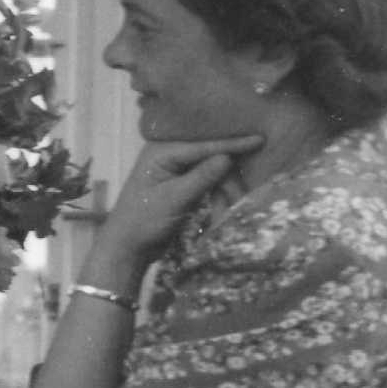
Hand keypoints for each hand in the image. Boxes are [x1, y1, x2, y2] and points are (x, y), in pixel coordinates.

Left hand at [93, 135, 263, 280]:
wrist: (128, 248)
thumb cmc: (144, 221)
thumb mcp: (174, 199)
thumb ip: (201, 177)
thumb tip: (228, 157)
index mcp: (161, 151)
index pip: (202, 144)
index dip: (231, 143)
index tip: (259, 139)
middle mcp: (169, 155)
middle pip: (211, 156)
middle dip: (228, 177)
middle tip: (240, 196)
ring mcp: (177, 170)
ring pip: (213, 172)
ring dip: (224, 191)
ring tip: (229, 210)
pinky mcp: (183, 185)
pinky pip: (208, 183)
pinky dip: (217, 196)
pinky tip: (223, 209)